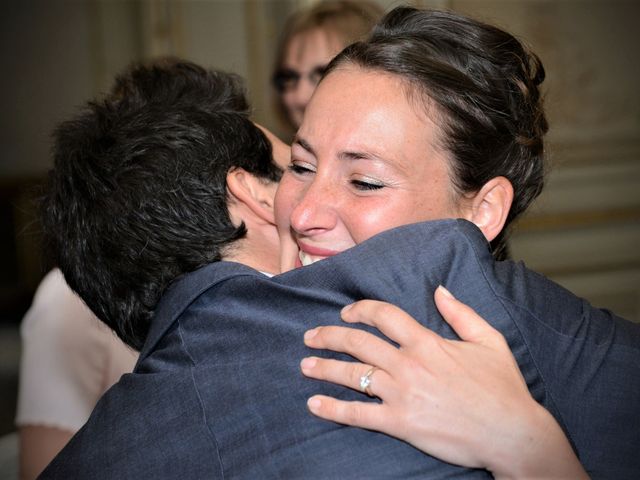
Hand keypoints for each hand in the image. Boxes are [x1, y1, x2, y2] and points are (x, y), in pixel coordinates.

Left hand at [300, 286, 587, 478]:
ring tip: (304, 365)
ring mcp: (401, 394)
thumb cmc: (502, 387)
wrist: (511, 433)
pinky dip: (333, 408)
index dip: (360, 309)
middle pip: (357, 343)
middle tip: (310, 337)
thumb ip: (461, 312)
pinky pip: (358, 414)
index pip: (383, 315)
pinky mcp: (400, 423)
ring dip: (323, 368)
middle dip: (329, 337)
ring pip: (352, 375)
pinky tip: (314, 404)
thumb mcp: (489, 340)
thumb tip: (439, 289)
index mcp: (427, 341)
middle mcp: (408, 364)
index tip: (346, 312)